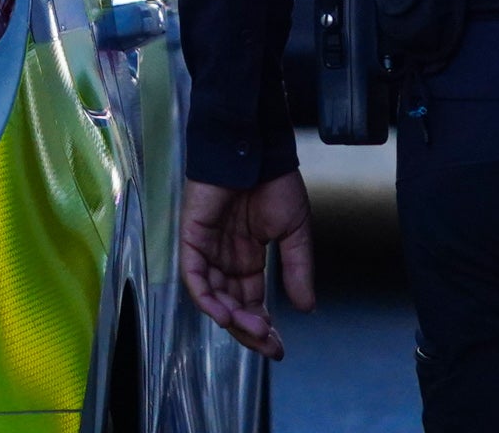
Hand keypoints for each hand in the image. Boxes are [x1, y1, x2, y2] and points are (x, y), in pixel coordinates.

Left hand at [182, 172, 315, 358]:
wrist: (257, 148)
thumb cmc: (274, 181)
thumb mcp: (294, 231)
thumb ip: (296, 268)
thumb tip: (306, 307)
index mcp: (249, 258)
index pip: (251, 302)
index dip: (262, 327)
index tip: (278, 348)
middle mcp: (226, 258)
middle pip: (232, 305)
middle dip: (248, 329)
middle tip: (267, 345)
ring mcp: (208, 248)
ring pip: (213, 296)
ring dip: (231, 317)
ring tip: (252, 328)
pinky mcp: (192, 236)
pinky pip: (194, 275)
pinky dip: (206, 297)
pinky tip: (223, 313)